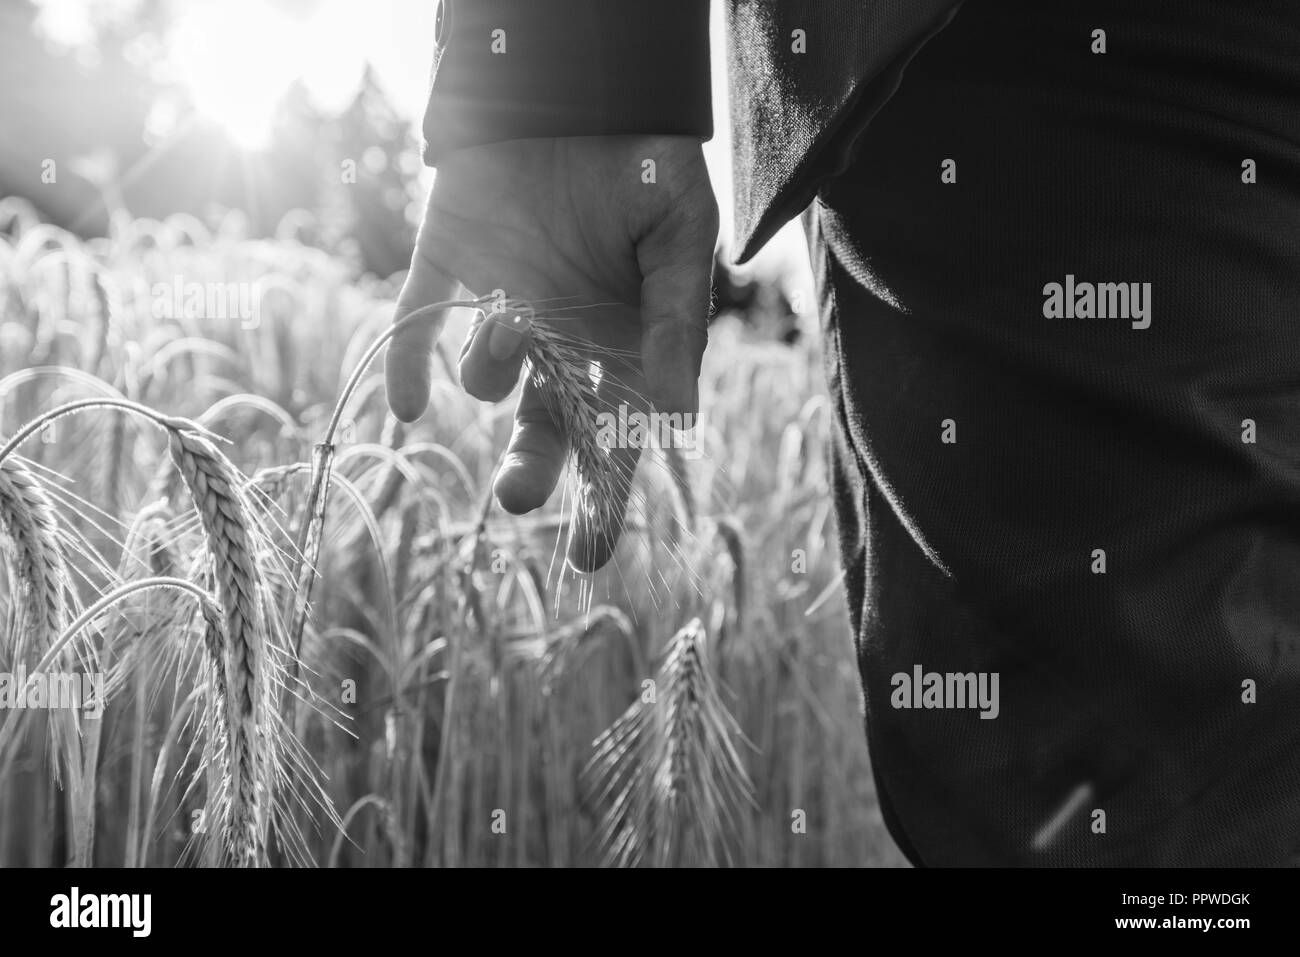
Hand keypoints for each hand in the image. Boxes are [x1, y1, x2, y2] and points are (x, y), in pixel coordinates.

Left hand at [384, 135, 717, 569]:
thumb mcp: (680, 238)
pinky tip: (403, 406)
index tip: (590, 557)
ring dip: (495, 364)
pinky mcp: (446, 265)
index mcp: (619, 344)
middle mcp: (557, 340)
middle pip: (540, 432)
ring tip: (518, 317)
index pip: (613, 439)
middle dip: (530, 473)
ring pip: (485, 376)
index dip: (603, 501)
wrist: (583, 86)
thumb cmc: (646, 163)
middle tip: (516, 499)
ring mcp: (498, 306)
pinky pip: (412, 327)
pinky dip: (402, 364)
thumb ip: (675, 321)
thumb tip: (677, 415)